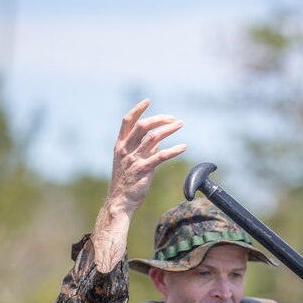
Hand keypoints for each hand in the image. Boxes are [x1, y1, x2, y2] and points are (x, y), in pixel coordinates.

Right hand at [107, 99, 185, 217]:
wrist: (119, 201)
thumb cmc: (125, 182)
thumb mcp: (129, 162)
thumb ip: (142, 150)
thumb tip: (157, 141)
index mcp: (120, 145)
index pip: (127, 121)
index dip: (137, 109)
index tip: (148, 101)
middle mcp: (126, 149)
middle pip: (143, 125)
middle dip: (159, 118)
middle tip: (173, 118)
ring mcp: (134, 159)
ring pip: (153, 137)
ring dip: (169, 129)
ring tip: (180, 125)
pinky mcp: (144, 170)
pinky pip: (161, 156)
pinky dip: (174, 150)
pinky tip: (183, 147)